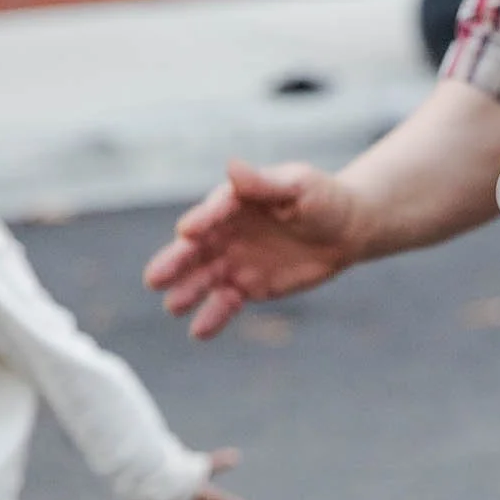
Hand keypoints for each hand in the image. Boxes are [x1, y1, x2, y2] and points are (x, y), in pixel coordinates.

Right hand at [144, 160, 362, 338]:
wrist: (344, 230)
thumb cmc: (322, 199)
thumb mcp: (299, 185)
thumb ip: (264, 183)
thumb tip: (232, 167)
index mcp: (234, 201)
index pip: (213, 211)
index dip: (202, 221)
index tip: (187, 232)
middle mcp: (225, 232)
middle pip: (196, 249)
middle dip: (175, 263)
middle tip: (155, 278)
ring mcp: (233, 261)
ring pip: (204, 279)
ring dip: (188, 292)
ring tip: (173, 306)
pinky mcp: (246, 286)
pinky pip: (225, 302)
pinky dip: (213, 316)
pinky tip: (199, 331)